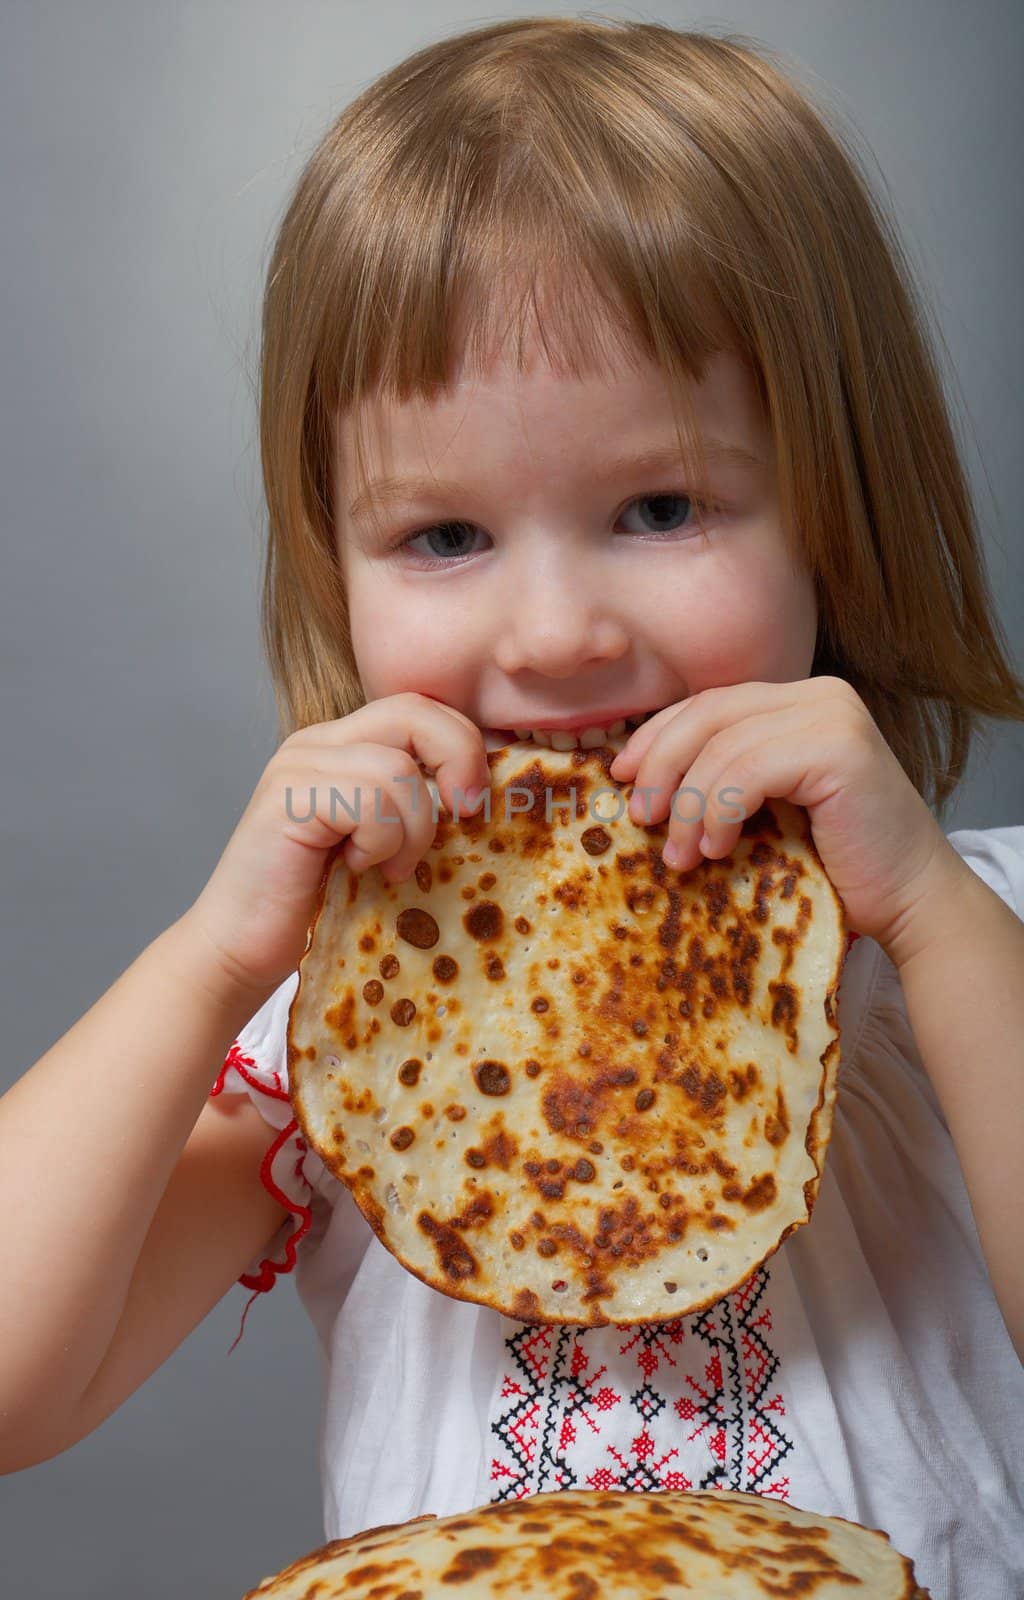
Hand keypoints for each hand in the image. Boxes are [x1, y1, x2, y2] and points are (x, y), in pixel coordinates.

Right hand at [182, 693, 489, 998]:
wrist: (242, 949)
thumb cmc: (319, 905)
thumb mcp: (384, 841)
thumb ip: (417, 803)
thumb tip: (484, 789)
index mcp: (343, 744)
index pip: (420, 706)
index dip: (463, 742)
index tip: (475, 801)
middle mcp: (317, 742)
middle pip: (414, 711)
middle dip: (458, 760)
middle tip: (464, 813)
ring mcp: (297, 765)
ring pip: (397, 768)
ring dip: (412, 828)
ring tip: (389, 865)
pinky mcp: (287, 799)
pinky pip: (369, 800)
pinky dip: (380, 841)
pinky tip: (356, 867)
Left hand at [607, 676, 961, 959]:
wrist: (910, 904)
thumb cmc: (834, 868)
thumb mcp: (765, 810)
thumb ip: (724, 777)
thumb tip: (637, 777)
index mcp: (800, 701)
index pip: (709, 704)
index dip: (657, 736)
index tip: (621, 777)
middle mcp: (820, 695)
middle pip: (707, 714)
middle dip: (661, 765)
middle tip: (639, 818)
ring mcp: (833, 716)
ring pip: (722, 746)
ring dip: (688, 804)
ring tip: (679, 855)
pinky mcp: (839, 748)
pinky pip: (747, 770)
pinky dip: (718, 811)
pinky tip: (715, 849)